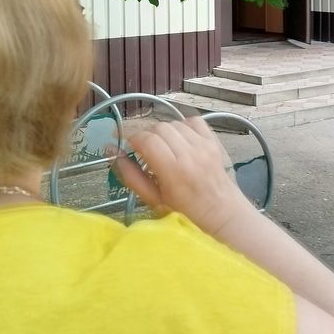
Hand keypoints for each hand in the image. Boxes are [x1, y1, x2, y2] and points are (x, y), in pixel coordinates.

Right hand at [108, 118, 252, 236]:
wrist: (221, 212)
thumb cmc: (184, 211)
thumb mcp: (153, 200)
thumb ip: (132, 176)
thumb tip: (113, 152)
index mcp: (174, 171)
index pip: (148, 140)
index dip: (131, 136)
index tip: (122, 140)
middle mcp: (190, 153)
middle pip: (159, 128)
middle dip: (145, 134)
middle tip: (141, 147)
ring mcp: (204, 145)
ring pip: (174, 123)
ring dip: (162, 131)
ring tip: (160, 146)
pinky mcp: (213, 141)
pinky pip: (193, 121)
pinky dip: (181, 126)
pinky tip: (179, 140)